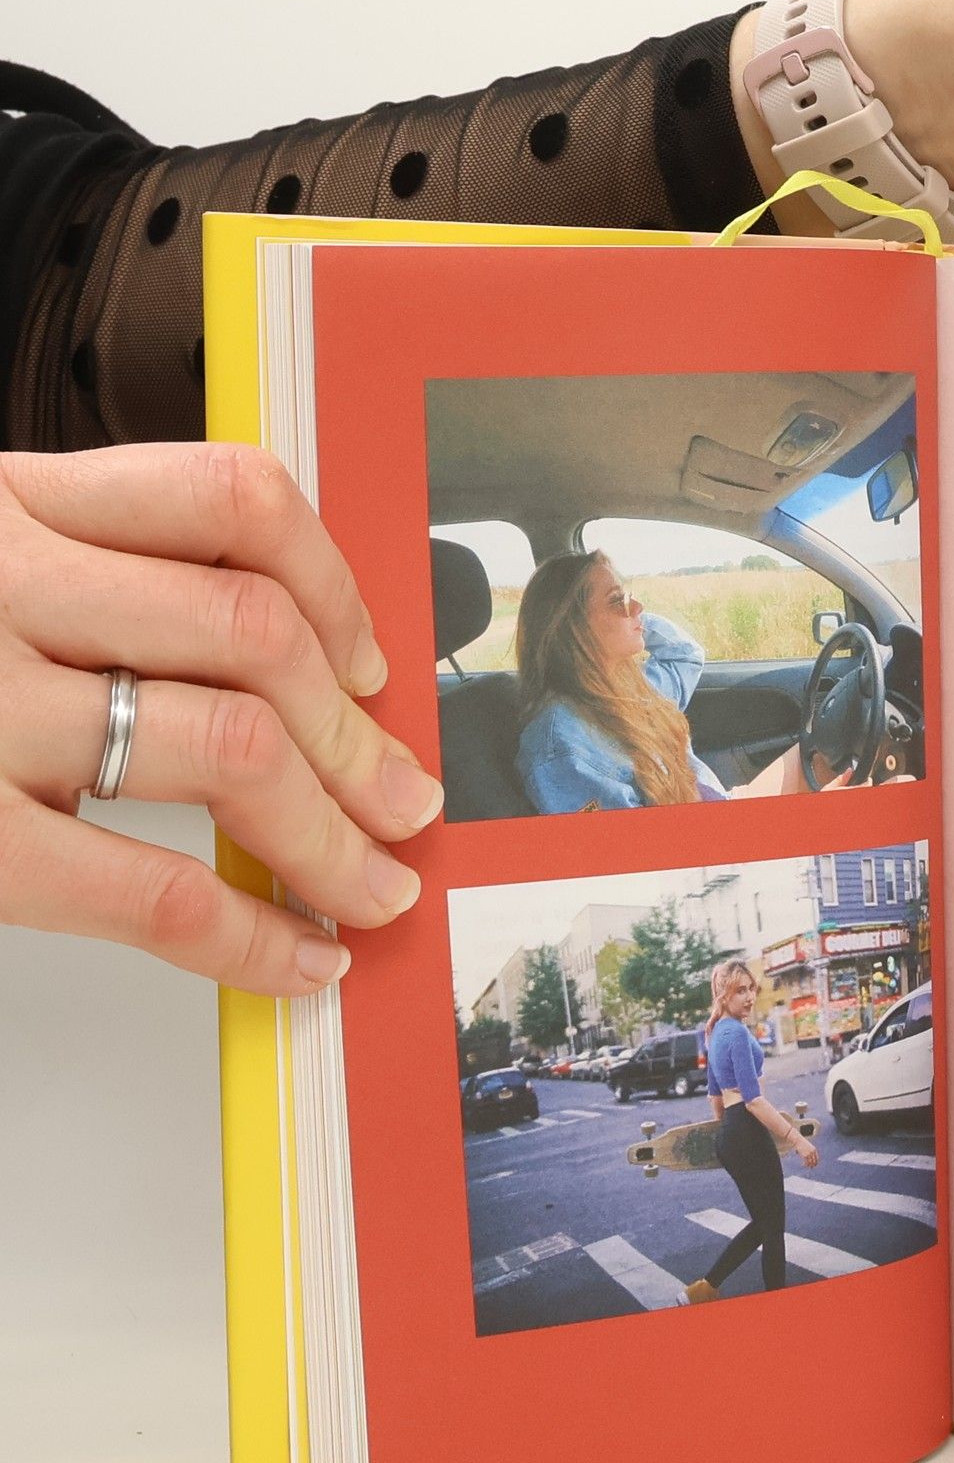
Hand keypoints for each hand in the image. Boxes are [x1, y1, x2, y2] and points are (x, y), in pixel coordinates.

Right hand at [0, 444, 441, 995]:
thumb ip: (85, 575)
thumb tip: (281, 672)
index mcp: (8, 500)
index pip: (230, 500)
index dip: (338, 588)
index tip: (372, 667)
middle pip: (256, 639)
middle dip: (360, 743)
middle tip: (406, 807)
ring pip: (231, 748)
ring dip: (335, 836)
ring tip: (374, 888)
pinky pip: (150, 889)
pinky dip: (250, 936)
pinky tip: (298, 962)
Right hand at [796, 1136, 820, 1168]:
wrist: (798, 1140)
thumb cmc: (801, 1142)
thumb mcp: (807, 1146)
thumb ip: (807, 1150)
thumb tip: (806, 1155)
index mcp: (814, 1149)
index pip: (817, 1158)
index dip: (816, 1162)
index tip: (815, 1165)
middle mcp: (812, 1152)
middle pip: (814, 1161)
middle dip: (813, 1165)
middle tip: (811, 1168)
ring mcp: (809, 1154)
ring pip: (810, 1162)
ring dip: (808, 1165)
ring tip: (807, 1167)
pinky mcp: (805, 1155)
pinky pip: (806, 1162)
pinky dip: (804, 1164)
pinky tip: (803, 1165)